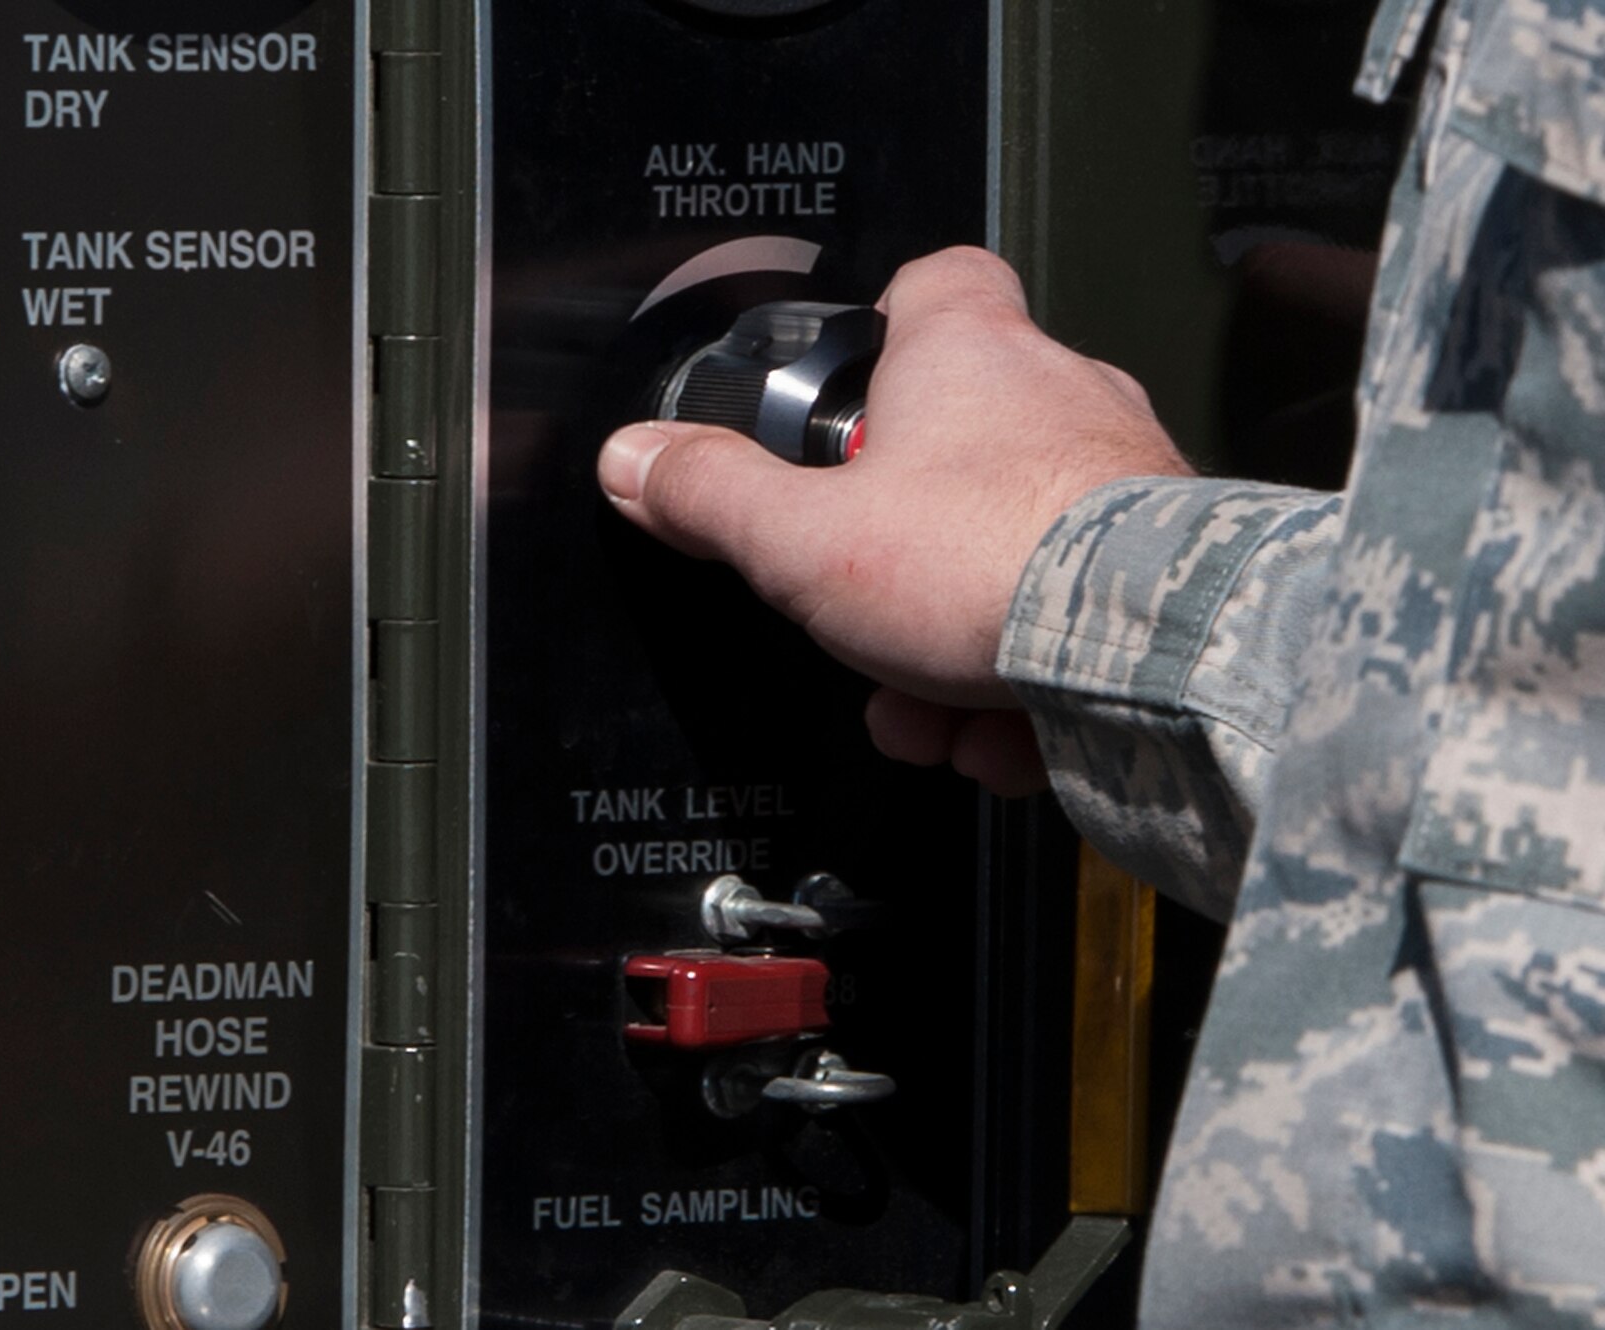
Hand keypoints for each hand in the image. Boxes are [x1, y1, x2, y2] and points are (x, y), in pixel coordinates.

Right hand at [596, 247, 1190, 792]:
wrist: (1155, 659)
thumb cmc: (997, 566)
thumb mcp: (802, 539)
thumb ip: (712, 497)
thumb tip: (638, 462)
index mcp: (968, 355)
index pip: (930, 283)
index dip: (877, 330)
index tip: (842, 393)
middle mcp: (1060, 398)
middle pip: (950, 453)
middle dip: (893, 558)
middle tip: (864, 611)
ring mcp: (1123, 482)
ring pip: (1006, 553)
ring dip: (949, 644)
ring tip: (930, 703)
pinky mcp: (1164, 571)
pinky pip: (1072, 617)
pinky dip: (1027, 680)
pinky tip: (1001, 728)